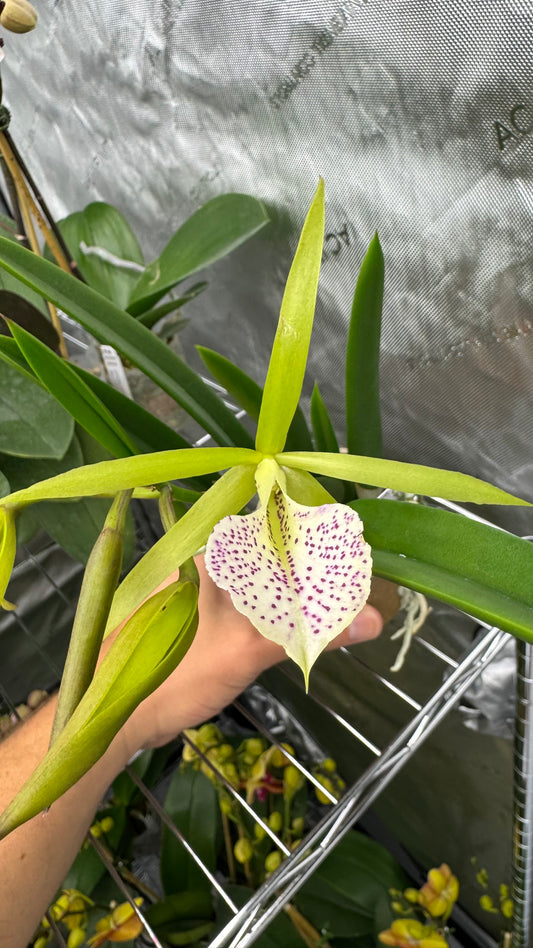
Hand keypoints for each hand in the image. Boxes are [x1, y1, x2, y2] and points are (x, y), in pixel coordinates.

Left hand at [121, 557, 382, 755]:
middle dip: (317, 566)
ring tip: (345, 603)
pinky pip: (253, 602)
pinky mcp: (205, 614)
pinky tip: (305, 625)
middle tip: (363, 584)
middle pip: (276, 550)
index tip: (360, 550)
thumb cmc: (174, 674)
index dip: (320, 532)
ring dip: (300, 592)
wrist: (116, 714)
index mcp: (214, 550)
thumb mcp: (248, 651)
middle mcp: (210, 559)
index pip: (277, 521)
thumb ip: (312, 633)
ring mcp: (206, 587)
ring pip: (265, 578)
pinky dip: (280, 611)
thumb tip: (375, 619)